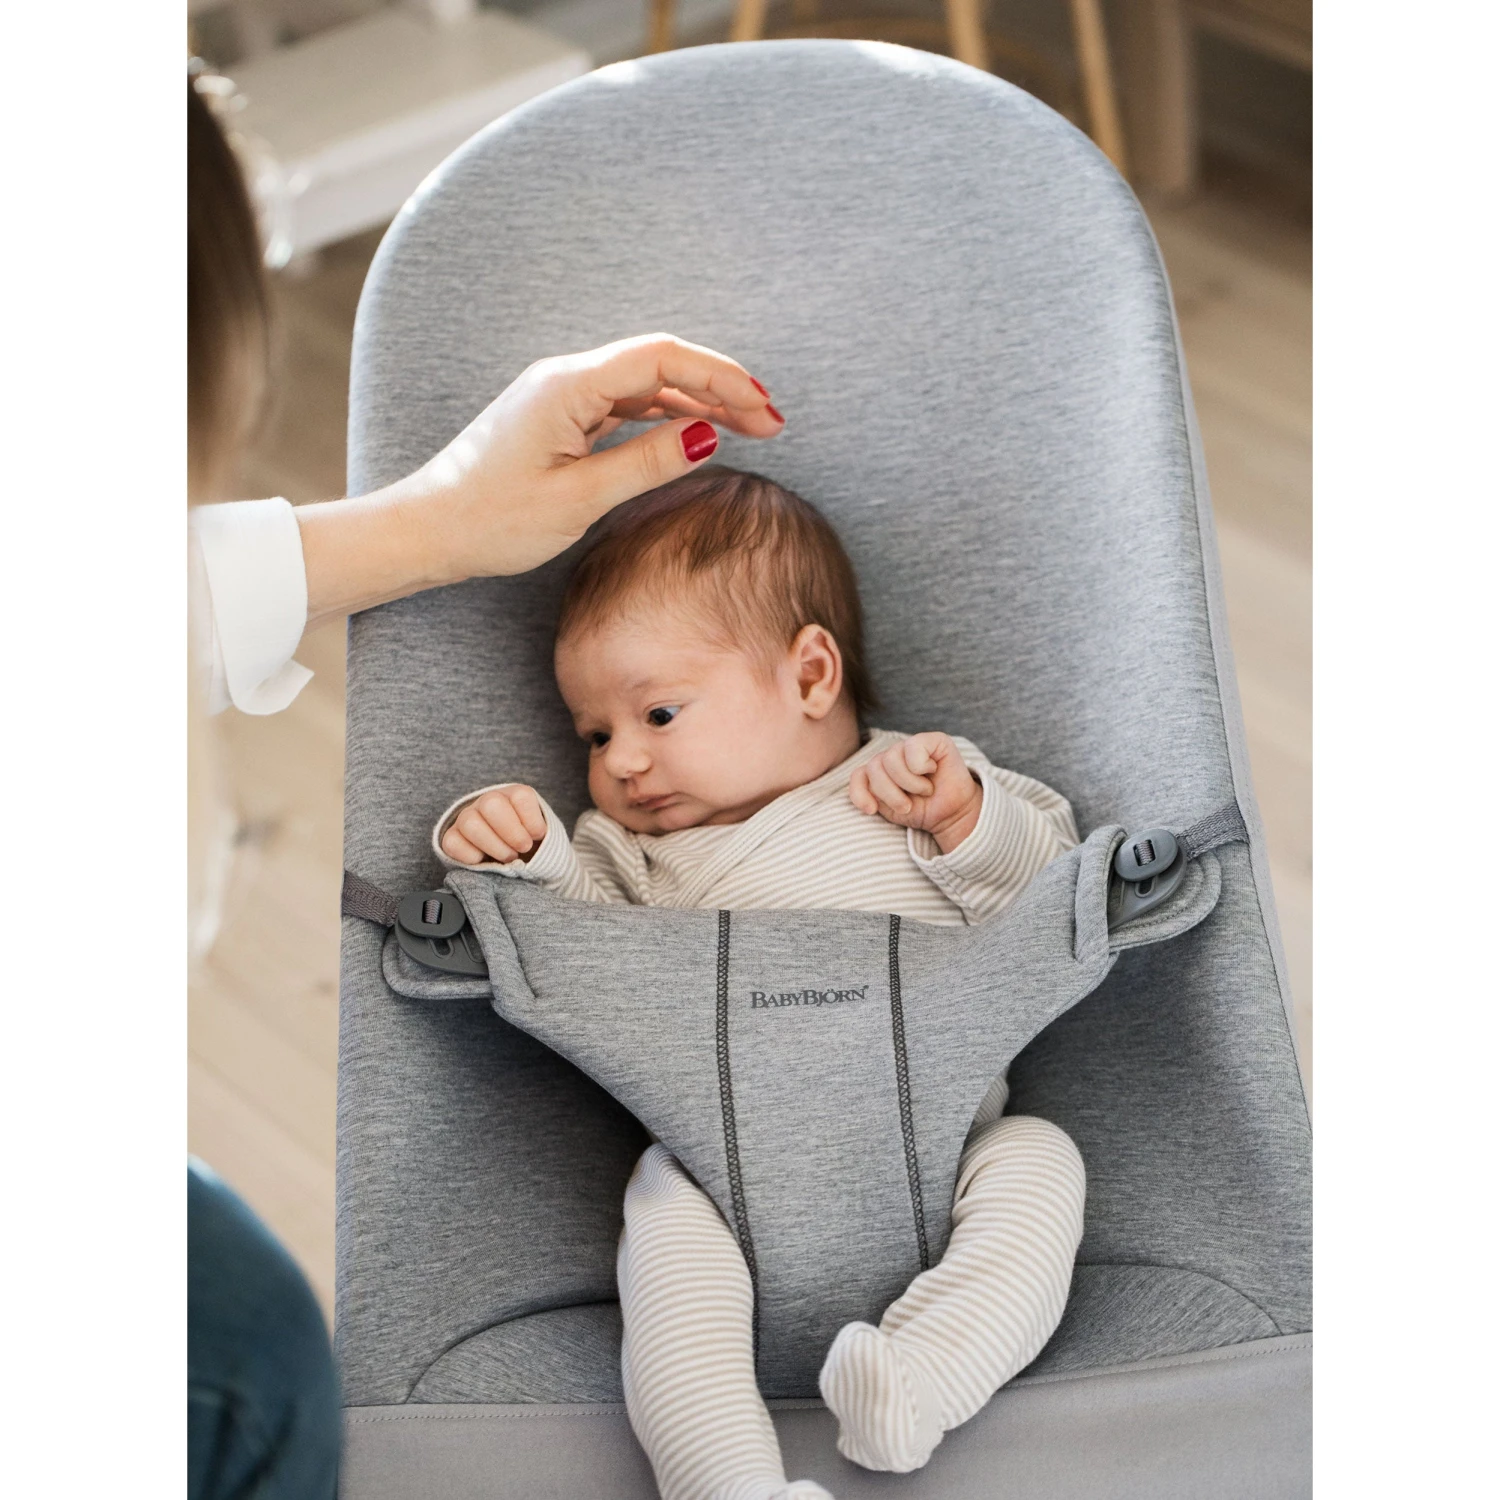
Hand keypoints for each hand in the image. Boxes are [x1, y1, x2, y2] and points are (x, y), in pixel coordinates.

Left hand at [298, 334, 784, 625]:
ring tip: (751, 429)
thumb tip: (706, 435)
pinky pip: (627, 406)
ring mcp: (563, 397)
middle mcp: (566, 379)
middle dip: (722, 387)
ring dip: (700, 402)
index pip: (662, 359)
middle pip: (661, 365)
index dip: (720, 377)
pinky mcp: (560, 419)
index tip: (763, 407)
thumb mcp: (578, 498)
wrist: (429, 530)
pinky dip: (669, 416)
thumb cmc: (491, 519)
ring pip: (647, 385)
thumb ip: (645, 462)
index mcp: (568, 386)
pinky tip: (698, 433)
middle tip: (773, 422)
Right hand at [441, 785, 549, 865]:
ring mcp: (466, 818)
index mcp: (514, 795)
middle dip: (511, 832)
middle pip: (492, 804)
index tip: (538, 836)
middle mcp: (487, 802)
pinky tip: (485, 861)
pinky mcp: (452, 838)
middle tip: (522, 849)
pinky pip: (453, 843)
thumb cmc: (529, 845)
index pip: (521, 796)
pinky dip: (471, 857)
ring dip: (494, 846)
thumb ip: (542, 836)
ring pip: (471, 823)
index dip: (532, 821)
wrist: (512, 858)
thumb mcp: (541, 836)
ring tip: (509, 858)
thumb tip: (535, 843)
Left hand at [849, 733, 982, 853]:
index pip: (858, 774)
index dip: (859, 793)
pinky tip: (932, 771)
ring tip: (924, 790)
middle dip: (890, 794)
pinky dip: (921, 765)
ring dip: (909, 783)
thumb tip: (867, 794)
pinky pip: (914, 747)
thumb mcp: (890, 810)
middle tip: (908, 805)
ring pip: (891, 759)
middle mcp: (892, 755)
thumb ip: (873, 796)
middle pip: (874, 768)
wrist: (951, 815)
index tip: (872, 810)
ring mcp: (910, 746)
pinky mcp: (933, 740)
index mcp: (879, 771)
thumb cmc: (922, 810)